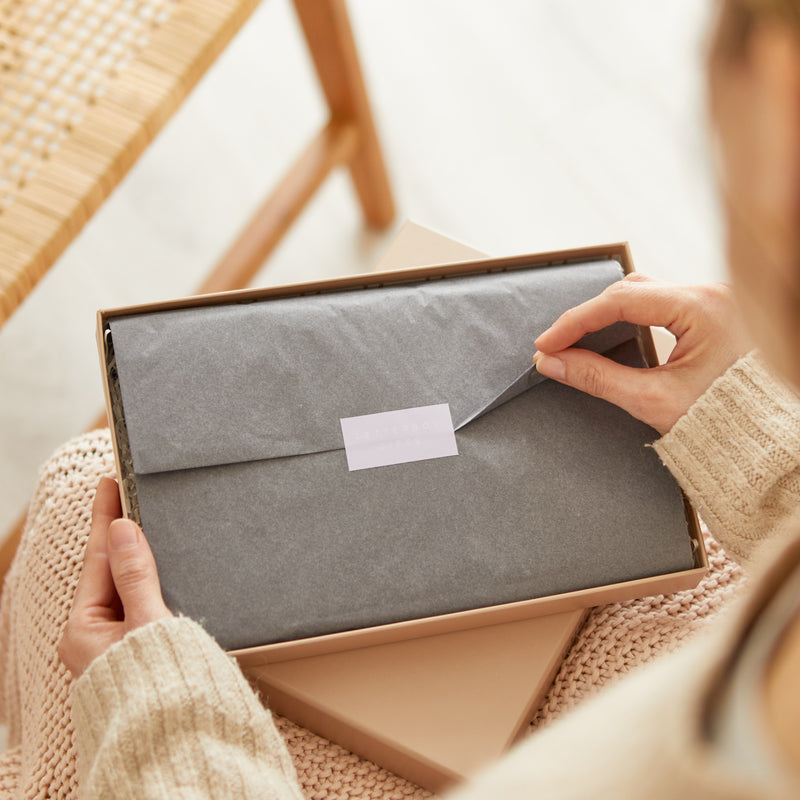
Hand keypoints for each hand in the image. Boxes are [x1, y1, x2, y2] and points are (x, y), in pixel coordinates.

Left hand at [59, 477, 172, 678]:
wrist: (179, 739)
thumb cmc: (160, 687)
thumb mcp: (148, 623)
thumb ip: (136, 576)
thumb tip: (122, 530)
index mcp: (85, 630)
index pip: (99, 558)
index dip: (105, 518)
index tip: (109, 482)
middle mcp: (93, 638)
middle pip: (108, 571)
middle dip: (118, 533)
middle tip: (126, 493)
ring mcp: (114, 646)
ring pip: (124, 587)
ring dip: (135, 555)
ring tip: (142, 522)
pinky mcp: (137, 652)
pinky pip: (139, 604)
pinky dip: (148, 580)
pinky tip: (159, 566)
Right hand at [533, 274, 752, 434]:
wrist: (767, 439)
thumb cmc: (723, 421)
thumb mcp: (652, 400)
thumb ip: (597, 378)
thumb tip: (553, 363)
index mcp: (702, 308)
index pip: (621, 301)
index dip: (576, 321)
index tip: (546, 344)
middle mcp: (710, 294)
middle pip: (630, 290)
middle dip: (587, 316)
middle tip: (556, 345)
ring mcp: (712, 302)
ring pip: (643, 292)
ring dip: (607, 313)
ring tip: (577, 339)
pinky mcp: (710, 314)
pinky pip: (659, 303)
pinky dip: (628, 316)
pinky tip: (610, 335)